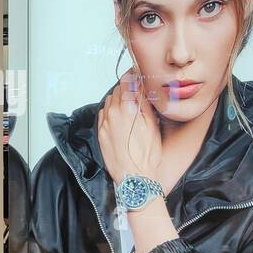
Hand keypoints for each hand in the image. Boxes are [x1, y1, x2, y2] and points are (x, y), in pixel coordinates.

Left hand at [96, 68, 161, 183]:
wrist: (134, 176)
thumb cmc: (146, 155)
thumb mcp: (152, 125)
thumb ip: (144, 103)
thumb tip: (141, 86)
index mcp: (127, 108)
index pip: (127, 82)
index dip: (133, 76)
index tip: (138, 75)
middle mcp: (112, 113)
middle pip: (117, 90)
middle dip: (127, 88)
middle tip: (137, 91)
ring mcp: (105, 123)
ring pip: (109, 101)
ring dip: (118, 99)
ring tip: (130, 106)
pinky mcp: (101, 132)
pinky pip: (104, 114)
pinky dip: (111, 111)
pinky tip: (120, 117)